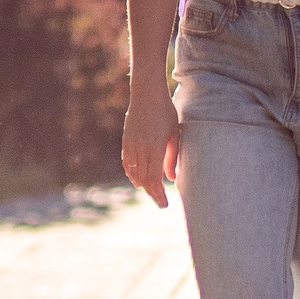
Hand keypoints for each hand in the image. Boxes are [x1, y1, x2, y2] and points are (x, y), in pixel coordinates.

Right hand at [122, 93, 180, 208]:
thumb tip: (172, 178)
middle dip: (152, 193)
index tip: (164, 204)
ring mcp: (131, 145)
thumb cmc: (165, 112)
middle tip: (159, 203)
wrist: (146, 94)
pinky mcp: (125, 140)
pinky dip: (131, 174)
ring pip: (134, 173)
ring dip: (142, 185)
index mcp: (154, 149)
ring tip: (151, 192)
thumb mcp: (174, 134)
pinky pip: (127, 163)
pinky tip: (137, 180)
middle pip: (144, 179)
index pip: (154, 179)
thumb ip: (172, 157)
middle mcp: (140, 149)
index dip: (159, 194)